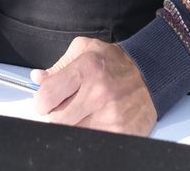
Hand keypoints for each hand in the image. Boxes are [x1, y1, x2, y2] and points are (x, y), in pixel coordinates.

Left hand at [34, 36, 155, 134]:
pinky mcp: (121, 131)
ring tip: (83, 112)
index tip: (46, 101)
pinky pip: (92, 139)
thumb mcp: (85, 49)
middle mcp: (98, 93)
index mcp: (86, 68)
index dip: (41, 101)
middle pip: (57, 120)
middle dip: (56, 115)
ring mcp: (111, 115)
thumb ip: (59, 65)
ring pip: (72, 132)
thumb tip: (37, 78)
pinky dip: (90, 132)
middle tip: (65, 108)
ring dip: (74, 124)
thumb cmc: (116, 61)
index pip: (46, 96)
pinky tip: (96, 120)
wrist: (152, 72)